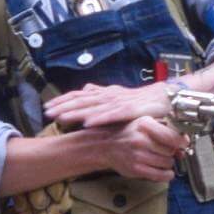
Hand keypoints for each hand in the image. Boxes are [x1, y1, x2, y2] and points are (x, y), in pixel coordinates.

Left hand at [43, 81, 169, 130]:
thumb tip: (85, 89)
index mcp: (105, 93)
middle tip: (46, 112)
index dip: (62, 100)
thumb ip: (102, 93)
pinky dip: (99, 119)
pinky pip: (112, 115)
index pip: (79, 95)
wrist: (167, 98)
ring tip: (60, 118)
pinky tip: (87, 123)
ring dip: (75, 113)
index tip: (47, 106)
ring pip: (93, 108)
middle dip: (63, 106)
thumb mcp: (118, 96)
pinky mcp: (130, 111)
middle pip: (82, 100)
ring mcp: (119, 102)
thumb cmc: (142, 101)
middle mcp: (109, 96)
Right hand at [93, 116, 186, 181]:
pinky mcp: (136, 169)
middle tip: (165, 150)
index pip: (172, 136)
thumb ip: (164, 129)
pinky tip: (164, 171)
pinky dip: (166, 174)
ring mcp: (138, 155)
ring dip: (167, 163)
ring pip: (167, 163)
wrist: (106, 145)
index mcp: (144, 124)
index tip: (183, 143)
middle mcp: (141, 140)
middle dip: (171, 152)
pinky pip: (160, 175)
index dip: (181, 141)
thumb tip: (184, 142)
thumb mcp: (144, 123)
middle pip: (171, 150)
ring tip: (159, 158)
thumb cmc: (127, 133)